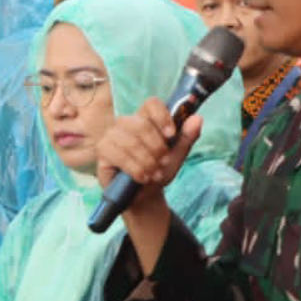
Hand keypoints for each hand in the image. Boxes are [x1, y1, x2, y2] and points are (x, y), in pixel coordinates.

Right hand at [96, 100, 200, 273]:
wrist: (144, 196)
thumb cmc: (157, 171)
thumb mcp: (177, 156)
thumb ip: (187, 137)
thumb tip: (197, 118)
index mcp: (145, 118)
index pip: (151, 103)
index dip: (162, 116)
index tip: (171, 135)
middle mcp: (126, 123)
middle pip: (141, 124)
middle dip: (156, 147)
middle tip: (163, 162)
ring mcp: (112, 135)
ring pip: (130, 141)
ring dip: (146, 161)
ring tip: (154, 174)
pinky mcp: (103, 150)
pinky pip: (118, 154)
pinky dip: (135, 168)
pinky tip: (142, 177)